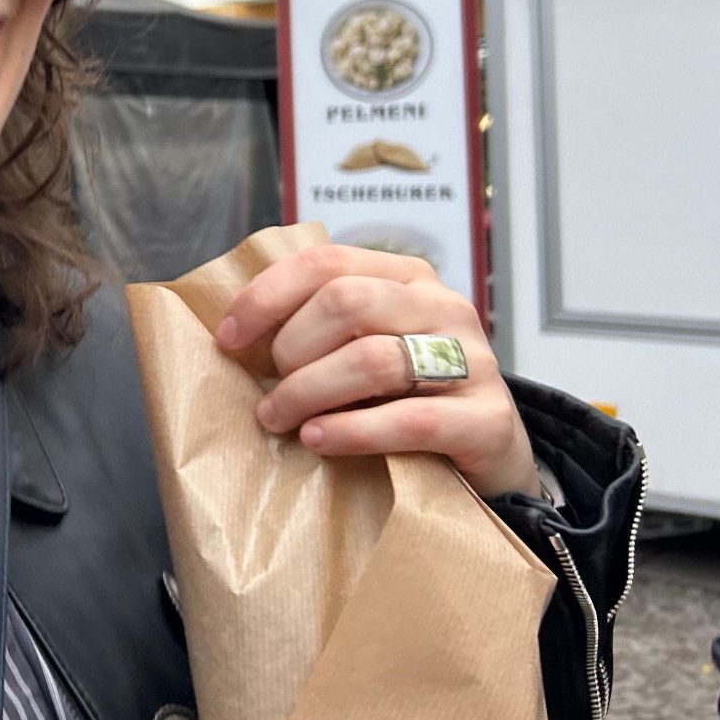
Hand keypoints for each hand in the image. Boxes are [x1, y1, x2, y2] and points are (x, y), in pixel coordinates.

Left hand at [219, 243, 541, 499]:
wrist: (492, 456)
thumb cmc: (410, 396)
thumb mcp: (367, 346)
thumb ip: (321, 328)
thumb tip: (234, 334)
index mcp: (406, 278)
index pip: (324, 263)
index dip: (266, 297)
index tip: (227, 338)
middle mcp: (443, 307)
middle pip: (346, 303)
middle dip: (290, 349)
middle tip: (268, 394)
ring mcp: (472, 361)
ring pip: (373, 359)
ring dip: (309, 392)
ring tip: (281, 421)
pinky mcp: (488, 419)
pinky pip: (410, 420)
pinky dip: (352, 431)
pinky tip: (318, 439)